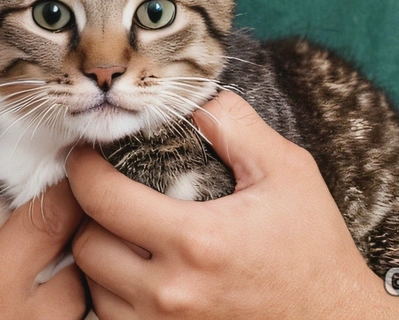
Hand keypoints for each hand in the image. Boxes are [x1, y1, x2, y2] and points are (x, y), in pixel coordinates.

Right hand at [0, 161, 86, 318]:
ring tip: (48, 281)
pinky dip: (73, 316)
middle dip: (78, 238)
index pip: (52, 217)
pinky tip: (45, 310)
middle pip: (82, 259)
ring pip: (88, 301)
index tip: (68, 178)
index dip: (67, 191)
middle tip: (63, 231)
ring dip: (78, 283)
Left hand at [67, 90, 398, 319]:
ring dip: (102, 258)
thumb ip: (235, 124)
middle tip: (108, 192)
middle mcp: (173, 295)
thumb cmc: (314, 249)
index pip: (101, 198)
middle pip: (85, 248)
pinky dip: (116, 296)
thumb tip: (193, 102)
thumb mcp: (286, 169)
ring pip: (94, 291)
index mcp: (196, 241)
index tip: (88, 154)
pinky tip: (141, 273)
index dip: (84, 168)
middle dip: (89, 214)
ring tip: (126, 233)